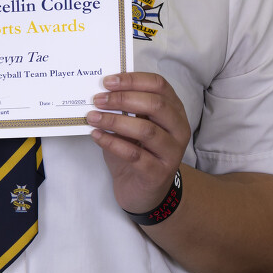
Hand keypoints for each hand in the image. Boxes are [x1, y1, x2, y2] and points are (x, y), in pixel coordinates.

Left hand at [87, 72, 190, 214]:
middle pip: (156, 105)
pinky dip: (112, 143)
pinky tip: (97, 136)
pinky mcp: (158, 173)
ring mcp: (172, 152)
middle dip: (123, 98)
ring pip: (146, 130)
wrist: (142, 192)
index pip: (159, 85)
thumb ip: (126, 108)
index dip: (133, 80)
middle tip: (98, 99)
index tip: (108, 81)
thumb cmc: (137, 153)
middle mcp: (179, 129)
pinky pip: (134, 154)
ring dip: (115, 120)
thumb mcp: (133, 126)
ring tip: (93, 117)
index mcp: (174, 111)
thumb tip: (103, 90)